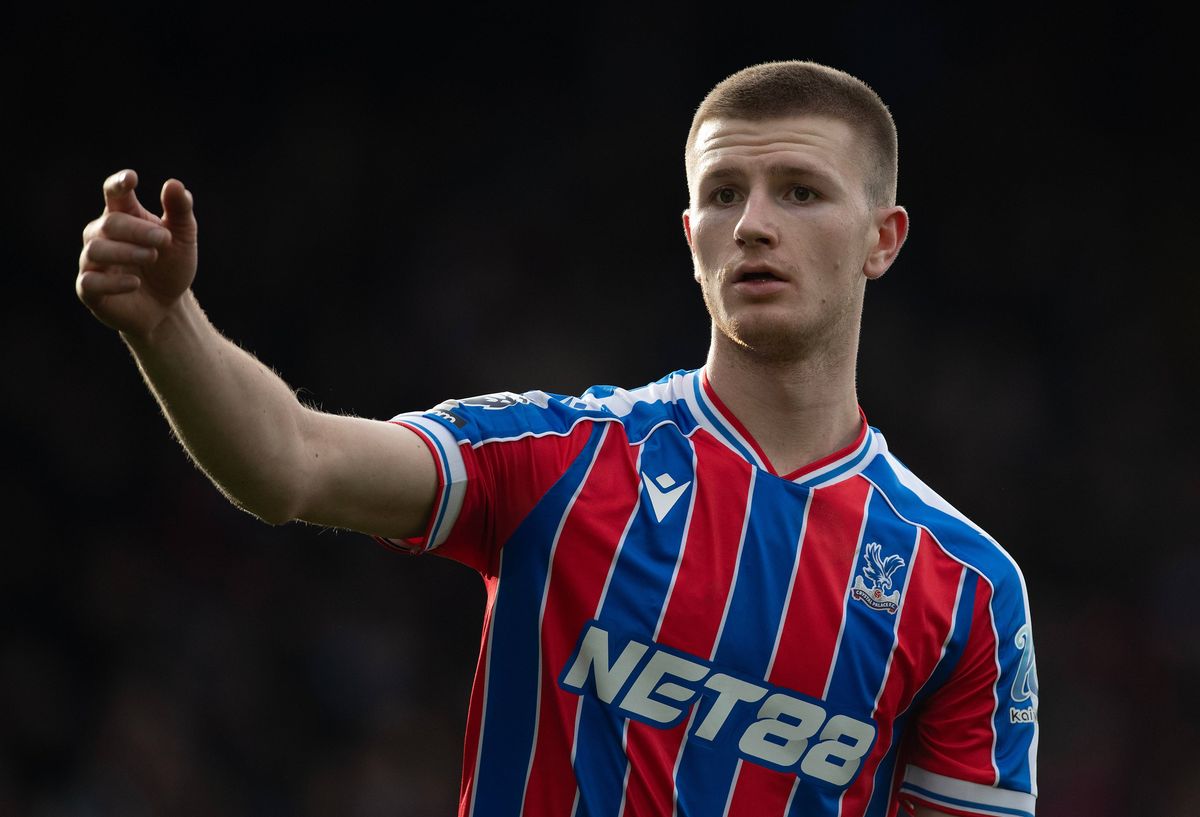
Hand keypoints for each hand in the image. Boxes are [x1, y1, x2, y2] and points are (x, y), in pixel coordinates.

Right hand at [77, 169, 197, 339]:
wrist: (168, 306)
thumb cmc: (171, 265)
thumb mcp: (183, 239)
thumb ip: (180, 211)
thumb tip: (175, 184)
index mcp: (124, 216)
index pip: (113, 193)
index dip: (119, 184)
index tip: (132, 179)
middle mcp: (102, 235)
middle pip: (110, 223)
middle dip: (138, 230)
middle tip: (164, 240)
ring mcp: (92, 262)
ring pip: (96, 250)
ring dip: (127, 252)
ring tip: (152, 257)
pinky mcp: (89, 290)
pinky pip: (91, 282)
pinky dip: (113, 282)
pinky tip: (136, 283)